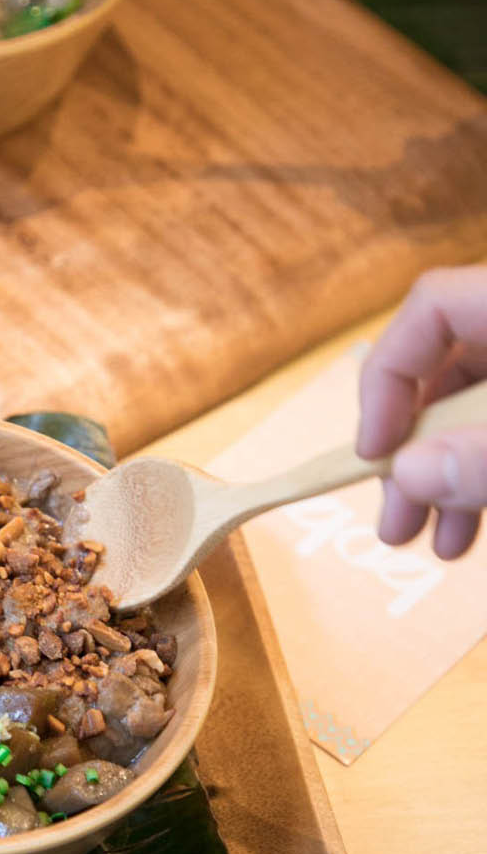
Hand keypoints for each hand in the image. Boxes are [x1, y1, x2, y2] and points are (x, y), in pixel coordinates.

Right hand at [357, 263, 486, 558]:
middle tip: (394, 523)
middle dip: (414, 452)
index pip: (431, 308)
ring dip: (445, 477)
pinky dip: (484, 476)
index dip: (390, 376)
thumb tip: (407, 475)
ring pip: (477, 411)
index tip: (377, 451)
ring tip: (433, 545)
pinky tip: (473, 529)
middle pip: (449, 372)